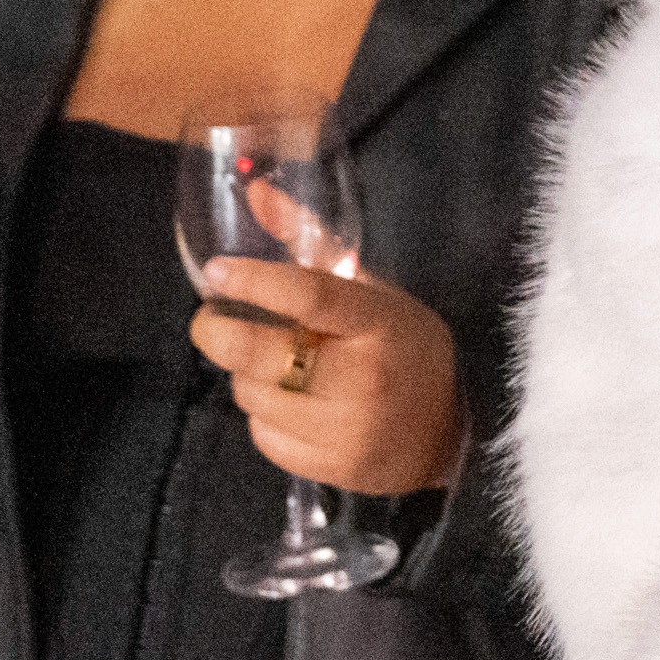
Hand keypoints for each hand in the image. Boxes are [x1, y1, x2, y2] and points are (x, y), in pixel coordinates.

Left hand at [192, 255, 465, 495]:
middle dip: (217, 332)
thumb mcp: (372, 291)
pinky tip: (292, 403)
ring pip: (251, 393)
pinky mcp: (328, 467)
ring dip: (247, 374)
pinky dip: (264, 414)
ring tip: (273, 364)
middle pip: (258, 353)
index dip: (253, 281)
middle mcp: (362, 376)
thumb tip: (255, 192)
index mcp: (379, 322)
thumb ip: (311, 242)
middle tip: (211, 320)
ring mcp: (344, 428)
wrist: (447, 433)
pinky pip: (262, 434)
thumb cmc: (405, 348)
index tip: (217, 271)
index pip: (307, 295)